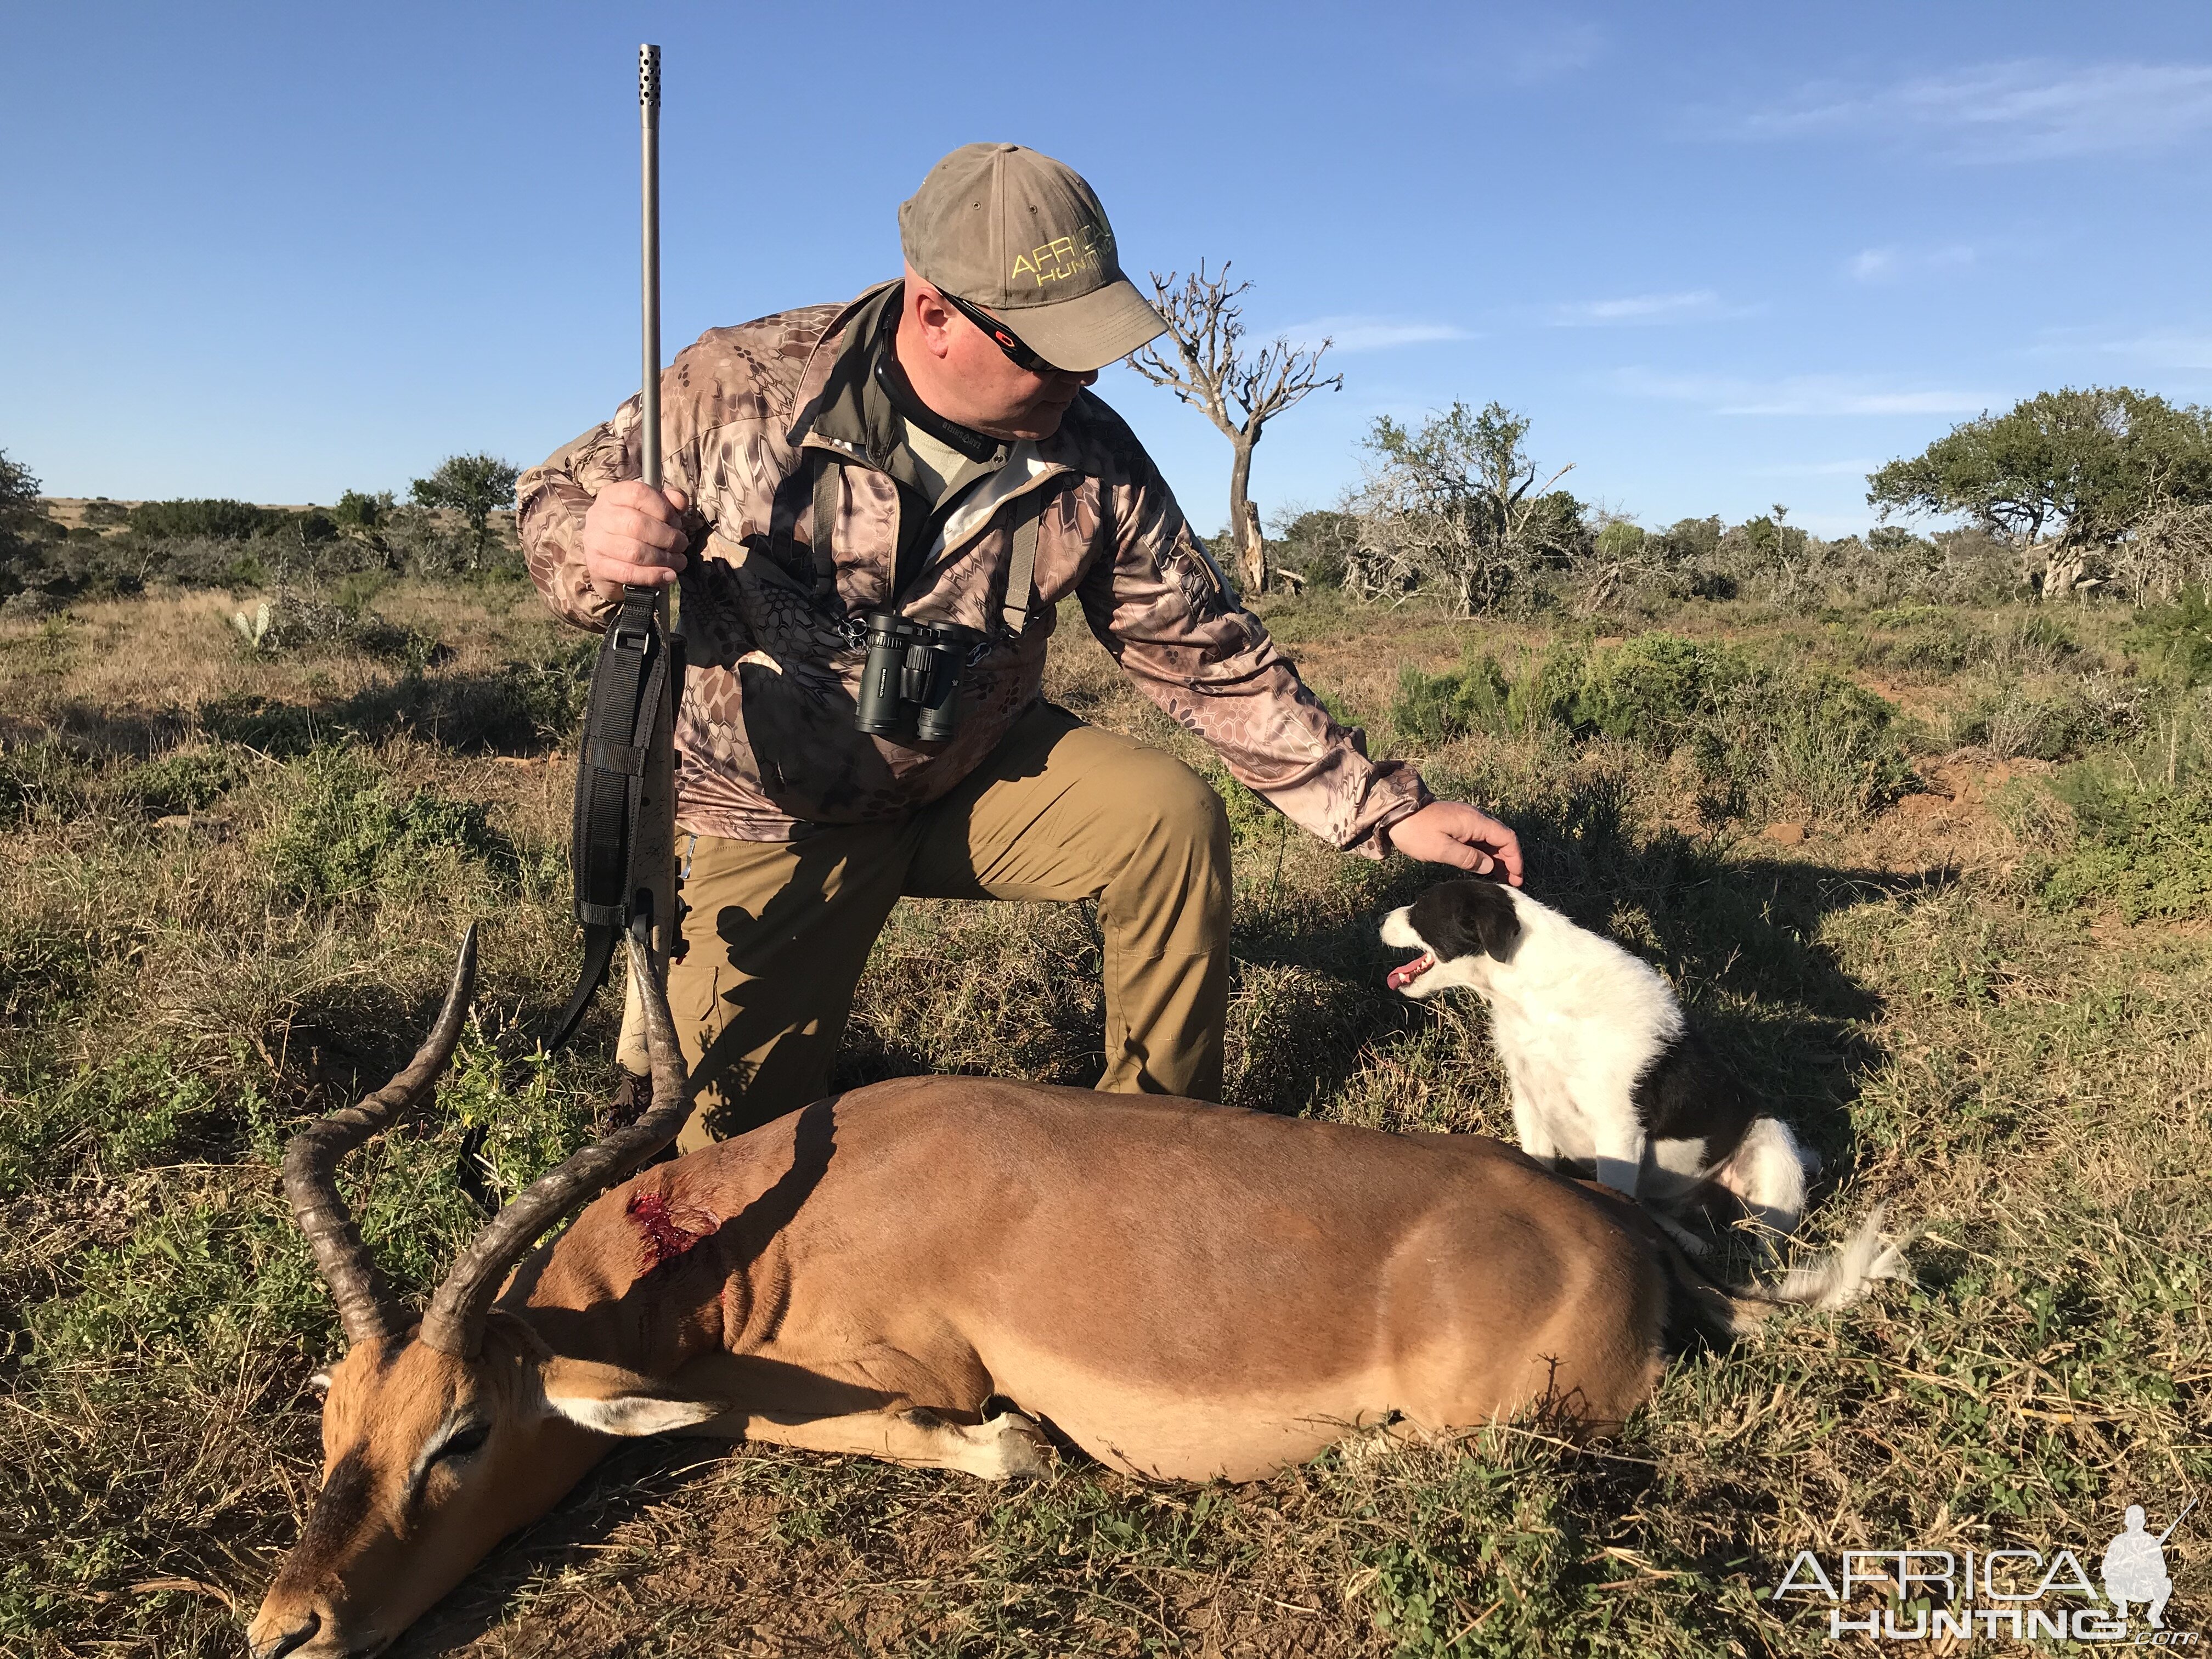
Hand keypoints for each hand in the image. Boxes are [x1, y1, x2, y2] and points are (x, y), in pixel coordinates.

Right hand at [582, 481, 689, 601]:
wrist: (610, 563)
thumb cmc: (636, 532)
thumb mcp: (654, 511)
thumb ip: (669, 502)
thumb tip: (679, 501)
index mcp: (612, 495)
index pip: (638, 494)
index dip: (664, 509)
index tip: (676, 522)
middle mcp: (599, 515)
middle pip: (637, 525)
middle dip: (668, 538)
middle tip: (681, 545)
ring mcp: (595, 541)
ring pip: (634, 551)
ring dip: (664, 559)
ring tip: (678, 561)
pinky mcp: (597, 566)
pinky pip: (628, 573)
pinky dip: (653, 575)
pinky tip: (668, 575)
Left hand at [1385, 801, 1523, 883]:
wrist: (1394, 813)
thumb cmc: (1416, 831)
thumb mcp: (1441, 849)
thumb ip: (1468, 858)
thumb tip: (1488, 867)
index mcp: (1475, 822)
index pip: (1506, 838)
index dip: (1515, 858)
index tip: (1517, 877)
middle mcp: (1475, 818)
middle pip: (1501, 839)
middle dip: (1509, 861)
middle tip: (1512, 883)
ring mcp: (1466, 820)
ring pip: (1491, 840)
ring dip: (1498, 858)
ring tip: (1501, 879)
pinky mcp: (1457, 824)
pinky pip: (1479, 839)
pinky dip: (1485, 853)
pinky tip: (1484, 868)